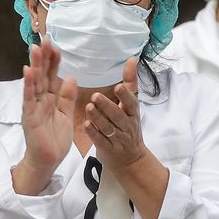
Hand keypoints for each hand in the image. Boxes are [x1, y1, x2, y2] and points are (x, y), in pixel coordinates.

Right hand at [14, 40, 76, 190]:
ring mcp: (33, 107)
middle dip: (43, 57)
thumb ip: (67, 97)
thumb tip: (70, 77)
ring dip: (34, 66)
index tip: (55, 45)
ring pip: (34, 83)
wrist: (48, 160)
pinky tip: (28, 72)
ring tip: (35, 49)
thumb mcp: (66, 114)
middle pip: (42, 74)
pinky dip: (28, 85)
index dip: (54, 61)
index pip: (51, 75)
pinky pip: (29, 98)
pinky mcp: (30, 117)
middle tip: (45, 39)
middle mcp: (40, 100)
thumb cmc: (54, 140)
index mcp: (50, 99)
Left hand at [85, 57, 146, 171]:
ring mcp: (118, 139)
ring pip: (108, 128)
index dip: (125, 96)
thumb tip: (132, 59)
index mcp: (133, 114)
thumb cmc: (128, 127)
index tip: (118, 87)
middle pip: (118, 115)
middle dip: (107, 106)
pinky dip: (93, 133)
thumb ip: (130, 83)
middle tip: (95, 96)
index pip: (132, 104)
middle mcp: (127, 126)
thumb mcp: (132, 106)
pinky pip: (100, 141)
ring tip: (88, 107)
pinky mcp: (108, 149)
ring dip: (98, 117)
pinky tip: (86, 125)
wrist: (130, 159)